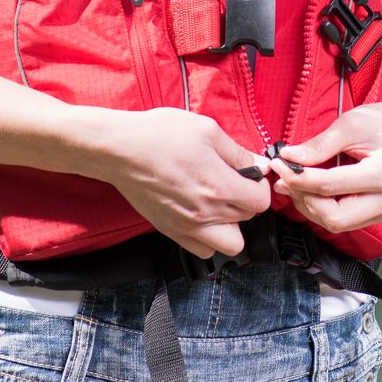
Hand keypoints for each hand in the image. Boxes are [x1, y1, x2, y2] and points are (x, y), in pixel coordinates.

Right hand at [102, 109, 271, 259]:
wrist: (120, 149)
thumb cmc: (161, 134)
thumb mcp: (207, 131)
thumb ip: (238, 152)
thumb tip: (259, 165)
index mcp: (218, 186)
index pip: (261, 202)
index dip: (260, 186)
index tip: (251, 175)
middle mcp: (205, 213)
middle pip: (247, 221)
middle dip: (246, 202)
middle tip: (233, 183)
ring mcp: (186, 226)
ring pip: (229, 245)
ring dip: (231, 227)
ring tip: (220, 205)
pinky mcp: (170, 231)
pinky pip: (201, 250)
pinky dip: (208, 238)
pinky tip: (201, 215)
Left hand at [273, 95, 381, 234]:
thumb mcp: (350, 123)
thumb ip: (319, 145)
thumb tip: (288, 158)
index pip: (331, 186)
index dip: (299, 178)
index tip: (278, 164)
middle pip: (335, 217)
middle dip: (303, 199)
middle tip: (283, 178)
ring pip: (337, 223)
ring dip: (309, 205)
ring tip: (294, 182)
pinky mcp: (381, 215)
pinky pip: (344, 221)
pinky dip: (322, 208)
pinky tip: (311, 190)